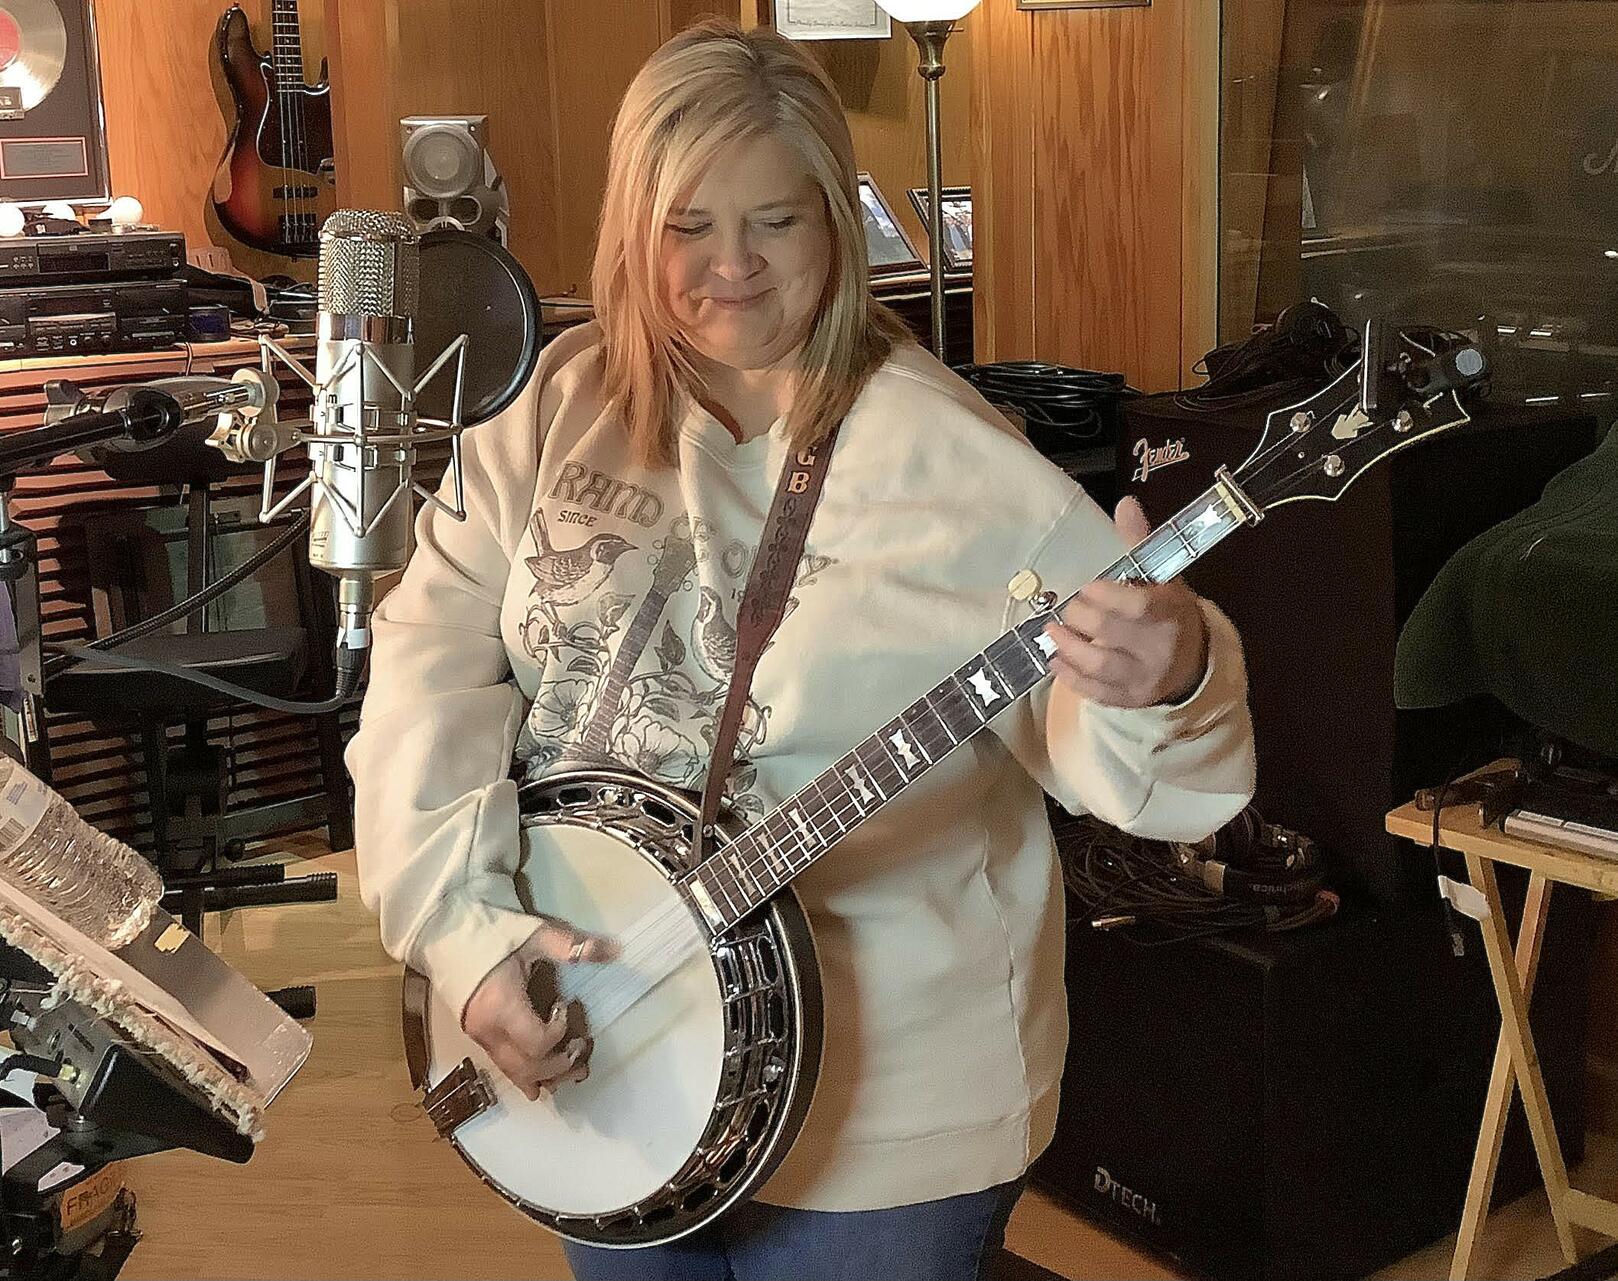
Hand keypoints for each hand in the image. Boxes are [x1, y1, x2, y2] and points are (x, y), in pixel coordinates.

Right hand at [461, 918, 618, 1100]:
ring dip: (544, 1076)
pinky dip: (524, 1074)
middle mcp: (488, 1030)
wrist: (442, 933)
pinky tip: (538, 1086)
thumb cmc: (489, 932)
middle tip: (584, 1056)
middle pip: (528, 1066)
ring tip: (571, 1075)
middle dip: (560, 1066)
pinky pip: (502, 1065)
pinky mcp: (475, 1035)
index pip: (537, 1042)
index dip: (560, 1032)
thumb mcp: (534, 935)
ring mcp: (479, 1036)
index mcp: (502, 1006)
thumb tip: (616, 951)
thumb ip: (573, 947)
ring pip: (513, 1072)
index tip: (568, 1006)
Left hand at [1043, 496, 1209, 708]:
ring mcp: (1145, 678)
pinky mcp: (1129, 699)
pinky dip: (1071, 677)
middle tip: (1068, 607)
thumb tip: (1124, 503)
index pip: (1138, 607)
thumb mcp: (1162, 576)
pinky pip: (1096, 692)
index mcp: (1171, 612)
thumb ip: (1139, 542)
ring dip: (1069, 648)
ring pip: (1102, 666)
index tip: (1087, 587)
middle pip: (1113, 635)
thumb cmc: (1168, 611)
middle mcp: (1160, 648)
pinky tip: (1054, 660)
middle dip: (1081, 619)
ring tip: (1051, 631)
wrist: (1191, 661)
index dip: (1107, 597)